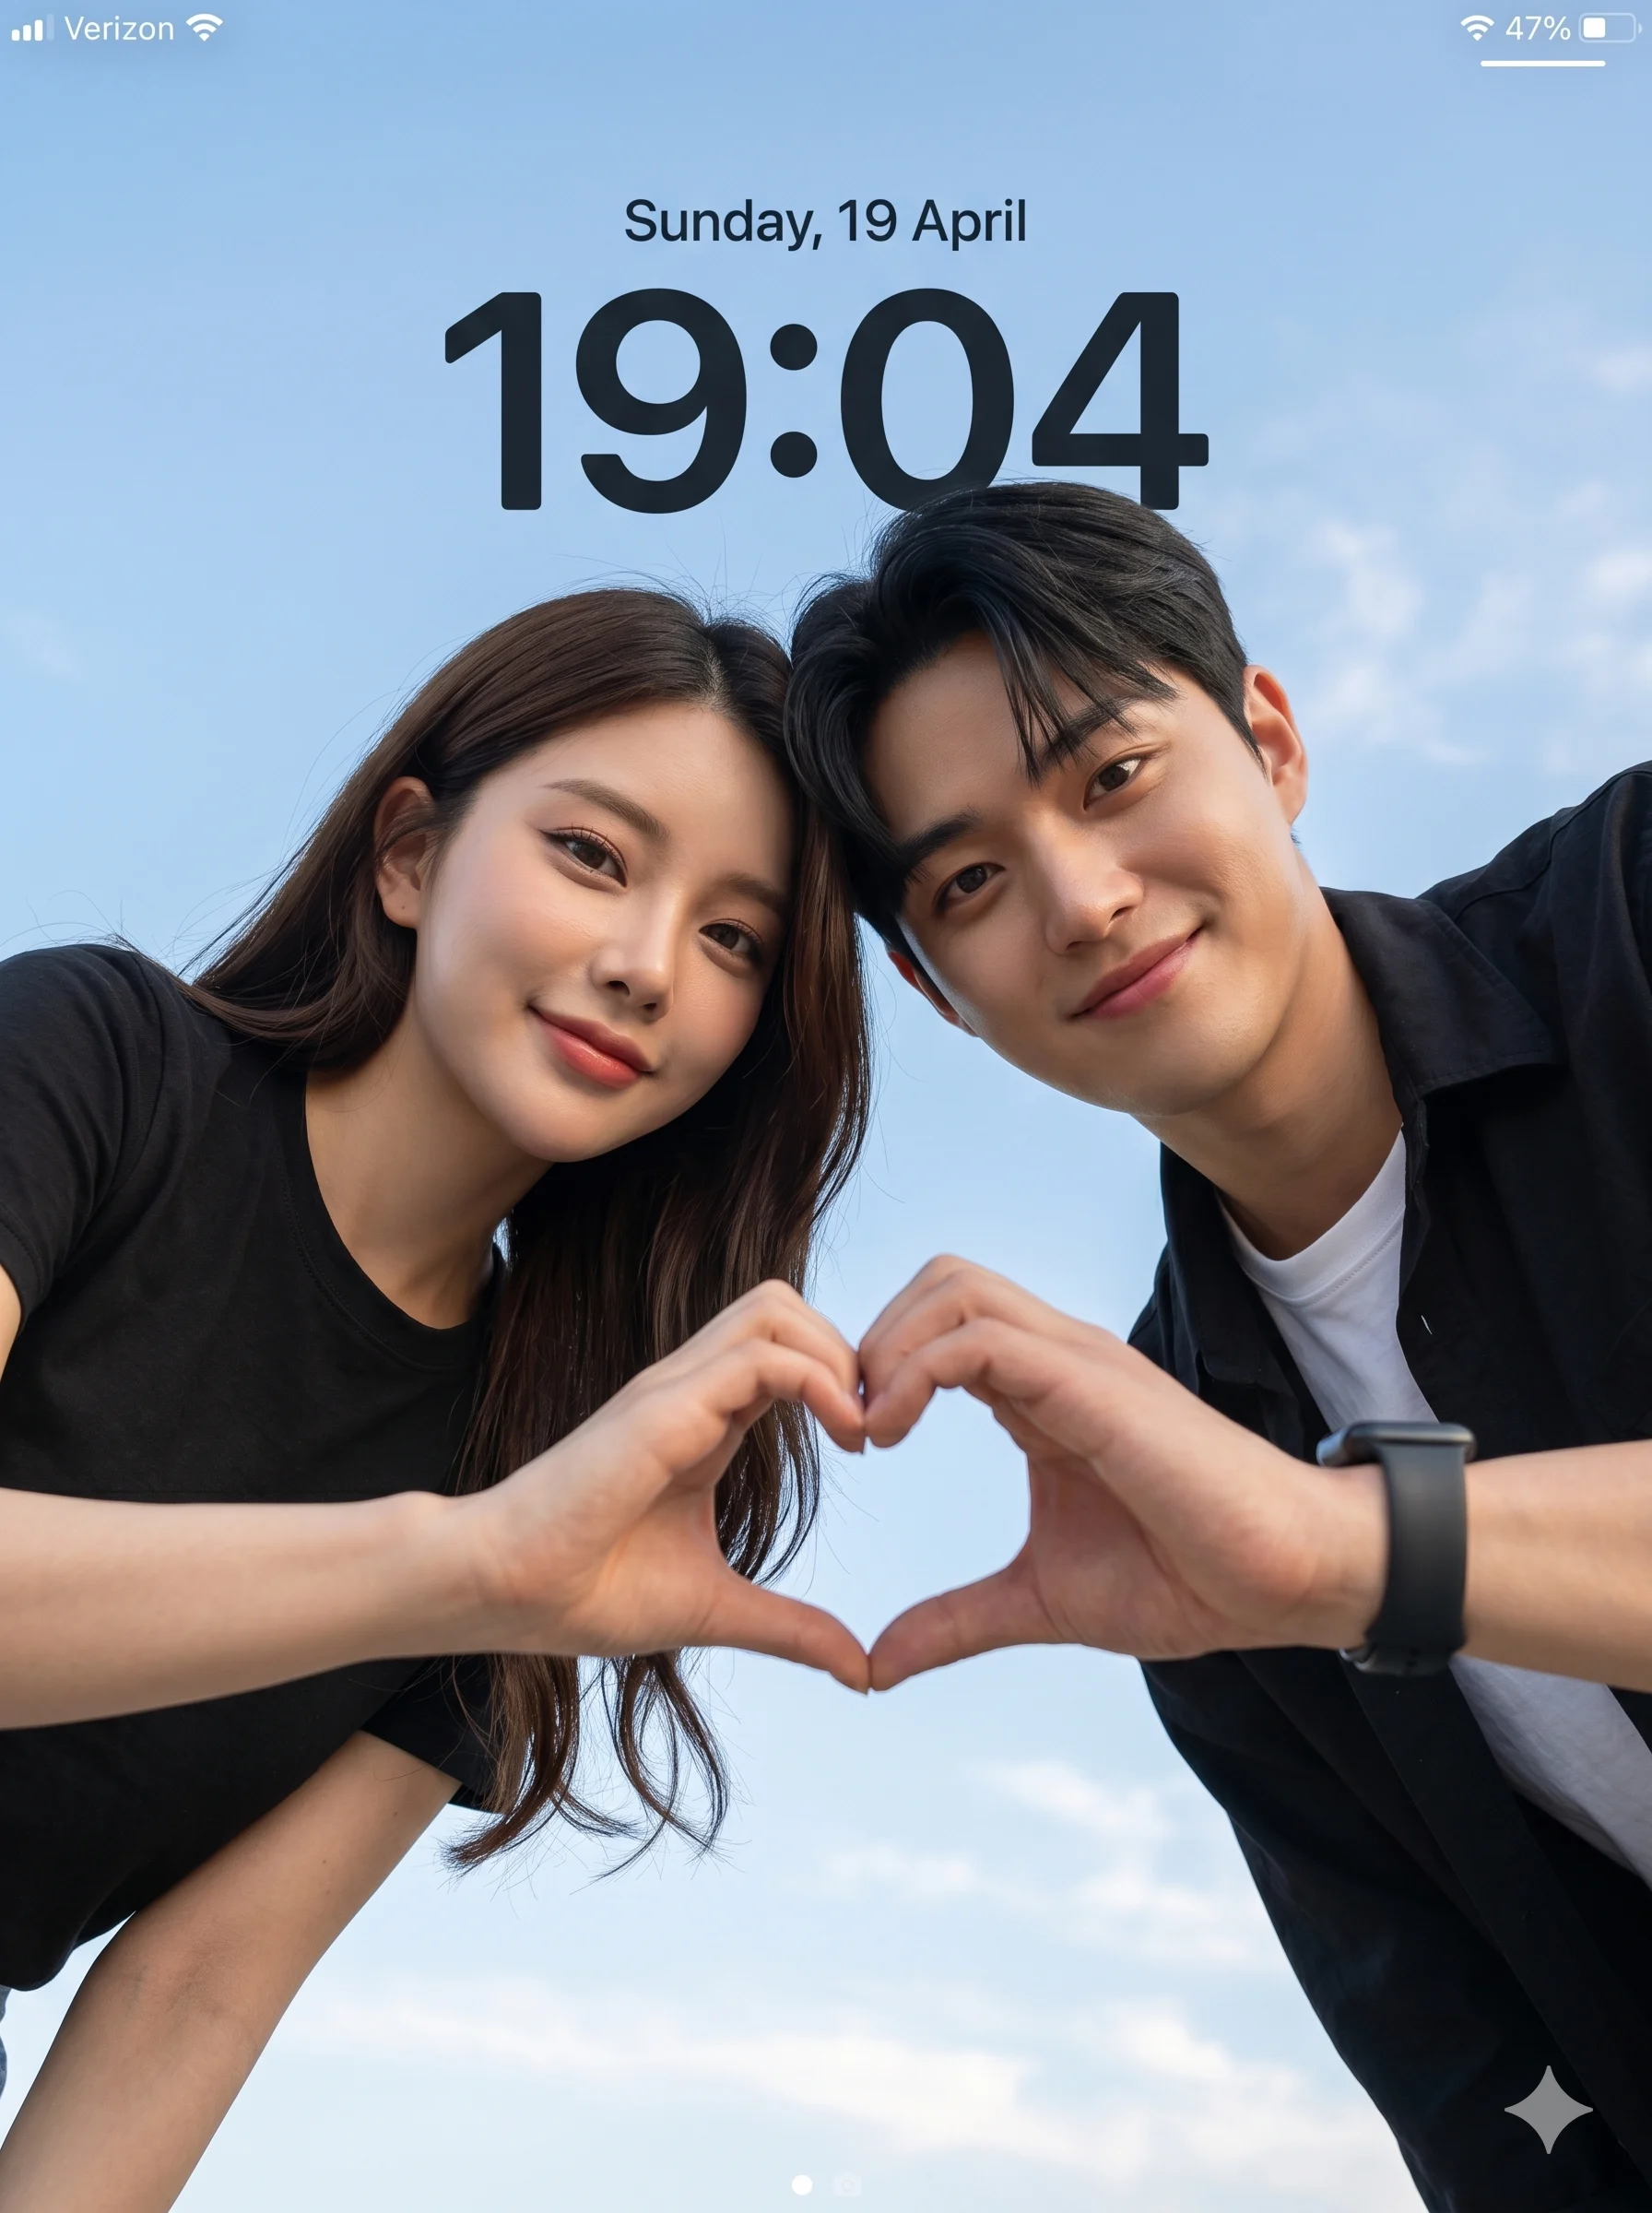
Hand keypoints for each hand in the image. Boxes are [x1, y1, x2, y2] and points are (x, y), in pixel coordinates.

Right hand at [465, 1282, 870, 1689]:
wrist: (501, 1591)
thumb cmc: (586, 1593)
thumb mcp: (716, 1610)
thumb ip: (790, 1628)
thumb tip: (861, 1671)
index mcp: (705, 1422)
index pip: (786, 1354)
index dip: (842, 1382)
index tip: (875, 1446)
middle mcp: (690, 1390)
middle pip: (785, 1308)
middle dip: (849, 1350)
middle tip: (878, 1426)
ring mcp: (674, 1390)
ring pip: (774, 1308)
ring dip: (837, 1354)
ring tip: (863, 1428)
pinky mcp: (663, 1407)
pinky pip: (760, 1357)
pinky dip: (818, 1380)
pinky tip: (846, 1437)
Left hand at [858, 1257, 1384, 1688]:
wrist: (1287, 1580)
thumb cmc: (1187, 1579)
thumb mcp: (1041, 1602)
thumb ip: (958, 1621)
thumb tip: (876, 1666)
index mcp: (1043, 1392)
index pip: (941, 1324)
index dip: (879, 1368)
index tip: (849, 1445)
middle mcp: (1058, 1358)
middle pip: (941, 1281)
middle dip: (873, 1338)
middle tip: (850, 1427)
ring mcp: (1079, 1362)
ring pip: (955, 1288)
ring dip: (888, 1347)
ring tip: (870, 1430)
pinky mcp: (1094, 1384)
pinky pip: (980, 1340)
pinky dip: (916, 1371)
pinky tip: (894, 1433)